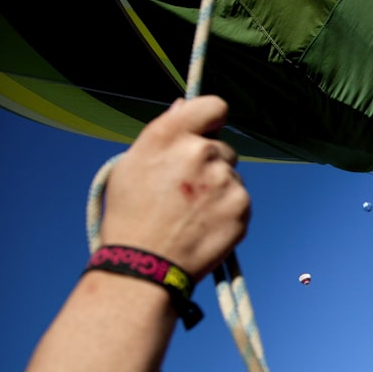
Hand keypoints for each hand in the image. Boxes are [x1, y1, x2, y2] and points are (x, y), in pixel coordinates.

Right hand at [99, 97, 250, 281]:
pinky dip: (227, 211)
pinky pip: (239, 199)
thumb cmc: (131, 216)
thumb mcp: (132, 165)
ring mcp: (224, 179)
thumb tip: (184, 105)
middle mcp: (200, 152)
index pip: (214, 106)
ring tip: (190, 214)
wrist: (144, 266)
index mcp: (169, 136)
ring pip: (231, 176)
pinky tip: (203, 226)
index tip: (209, 130)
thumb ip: (164, 133)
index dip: (212, 118)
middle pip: (222, 147)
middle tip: (185, 192)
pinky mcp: (242, 205)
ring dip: (218, 189)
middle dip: (210, 164)